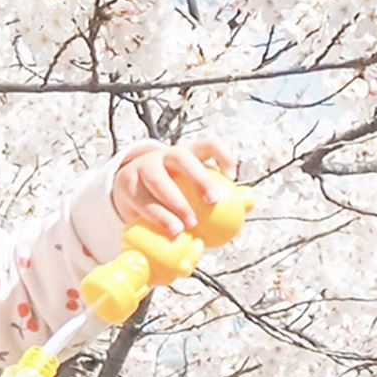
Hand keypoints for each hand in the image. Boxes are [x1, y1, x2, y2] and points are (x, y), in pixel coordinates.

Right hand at [111, 136, 236, 237]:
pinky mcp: (126, 184)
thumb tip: (250, 200)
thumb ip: (221, 194)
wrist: (128, 191)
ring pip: (157, 180)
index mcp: (185, 154)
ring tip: (185, 225)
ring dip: (173, 203)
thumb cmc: (170, 191)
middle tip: (213, 201)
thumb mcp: (192, 188)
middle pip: (182, 158)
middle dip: (199, 177)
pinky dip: (155, 217)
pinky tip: (168, 231)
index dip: (222, 155)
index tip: (232, 177)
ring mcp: (142, 168)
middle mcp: (163, 156)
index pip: (207, 145)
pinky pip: (141, 202)